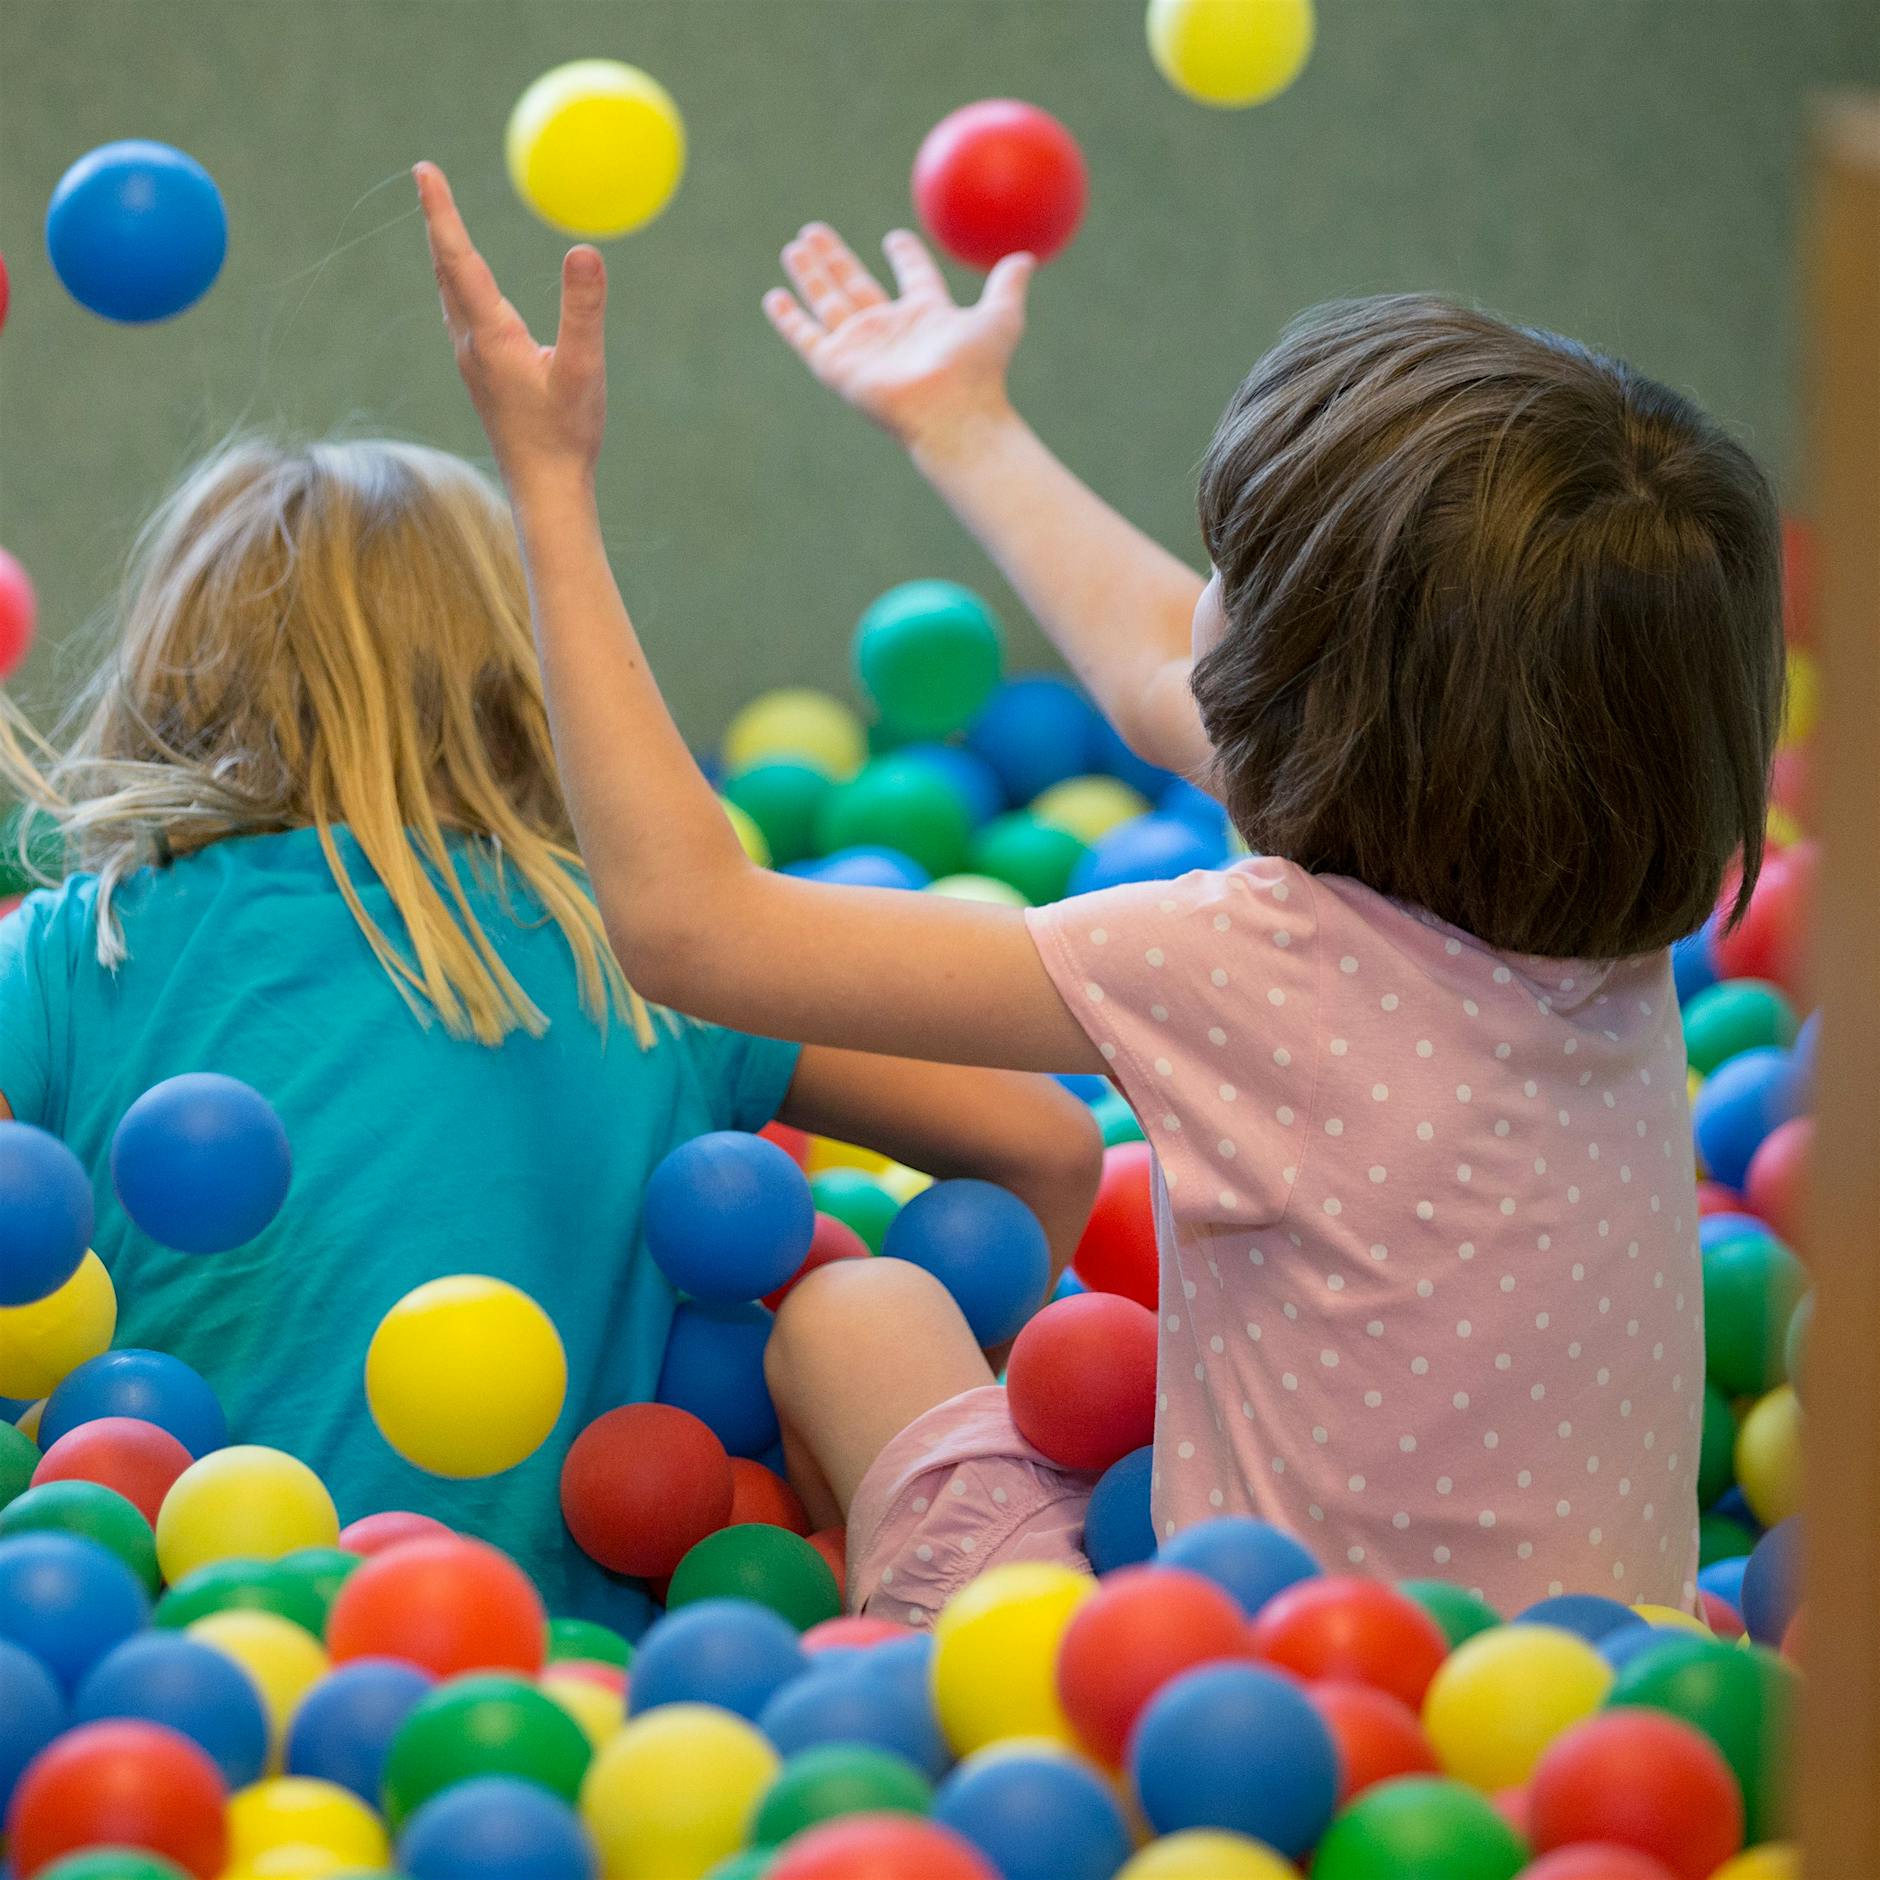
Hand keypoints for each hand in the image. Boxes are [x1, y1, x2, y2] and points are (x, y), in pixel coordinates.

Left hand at [415, 162, 605, 490]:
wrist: (544, 491)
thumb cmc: (566, 435)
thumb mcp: (583, 369)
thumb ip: (583, 309)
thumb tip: (585, 249)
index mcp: (491, 335)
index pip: (460, 258)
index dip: (442, 210)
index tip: (424, 168)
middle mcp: (472, 345)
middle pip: (445, 270)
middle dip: (438, 223)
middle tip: (429, 181)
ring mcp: (473, 364)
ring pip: (449, 295)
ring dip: (445, 255)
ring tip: (442, 226)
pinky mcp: (483, 379)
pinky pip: (462, 317)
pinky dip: (459, 286)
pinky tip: (469, 292)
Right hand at [764, 223, 1032, 449]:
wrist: (953, 411)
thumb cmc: (978, 370)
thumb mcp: (999, 318)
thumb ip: (1007, 286)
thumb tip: (1027, 257)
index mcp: (926, 316)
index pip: (912, 279)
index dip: (905, 257)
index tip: (896, 239)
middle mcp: (890, 330)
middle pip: (856, 286)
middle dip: (836, 259)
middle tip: (815, 230)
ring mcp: (861, 348)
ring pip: (827, 302)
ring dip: (810, 274)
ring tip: (794, 245)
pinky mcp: (838, 365)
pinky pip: (806, 336)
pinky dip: (788, 318)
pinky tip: (773, 296)